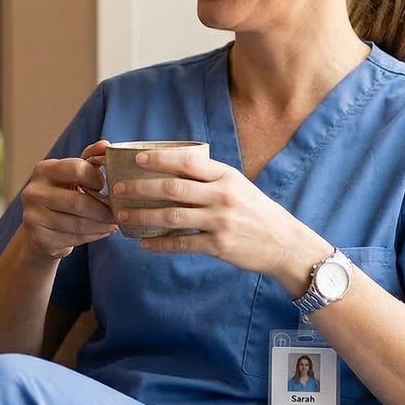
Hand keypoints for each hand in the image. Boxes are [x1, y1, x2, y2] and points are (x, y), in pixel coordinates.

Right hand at [18, 141, 117, 258]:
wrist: (40, 228)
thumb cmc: (62, 195)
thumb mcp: (73, 174)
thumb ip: (90, 159)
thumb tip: (106, 145)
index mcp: (43, 170)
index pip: (76, 169)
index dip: (96, 178)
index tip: (106, 186)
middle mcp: (34, 192)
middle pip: (77, 201)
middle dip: (103, 209)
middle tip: (118, 212)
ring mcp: (33, 216)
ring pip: (78, 223)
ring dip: (101, 225)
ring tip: (114, 223)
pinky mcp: (39, 238)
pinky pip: (74, 238)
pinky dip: (93, 236)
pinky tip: (102, 232)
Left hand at [111, 147, 326, 288]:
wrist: (285, 244)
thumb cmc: (257, 213)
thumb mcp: (238, 187)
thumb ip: (210, 179)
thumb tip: (172, 171)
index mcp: (226, 176)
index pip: (188, 162)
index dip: (160, 159)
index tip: (137, 158)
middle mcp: (222, 196)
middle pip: (173, 188)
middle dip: (141, 187)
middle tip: (118, 188)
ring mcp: (220, 222)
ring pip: (172, 216)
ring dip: (143, 216)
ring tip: (123, 216)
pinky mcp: (219, 246)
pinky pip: (181, 244)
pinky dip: (159, 244)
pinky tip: (144, 243)